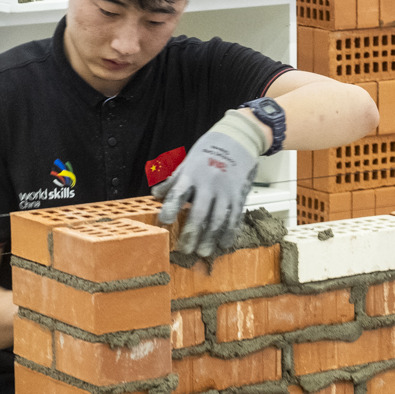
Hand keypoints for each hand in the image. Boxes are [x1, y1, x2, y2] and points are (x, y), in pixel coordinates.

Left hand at [154, 113, 265, 256]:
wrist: (237, 141)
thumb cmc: (208, 152)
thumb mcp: (187, 162)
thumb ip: (173, 181)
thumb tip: (156, 196)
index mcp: (192, 174)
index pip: (178, 192)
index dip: (171, 207)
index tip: (164, 221)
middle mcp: (209, 183)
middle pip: (199, 212)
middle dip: (191, 233)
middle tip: (184, 250)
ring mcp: (225, 191)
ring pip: (218, 219)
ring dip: (210, 238)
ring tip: (203, 252)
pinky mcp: (239, 196)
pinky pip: (234, 217)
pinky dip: (229, 232)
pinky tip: (223, 244)